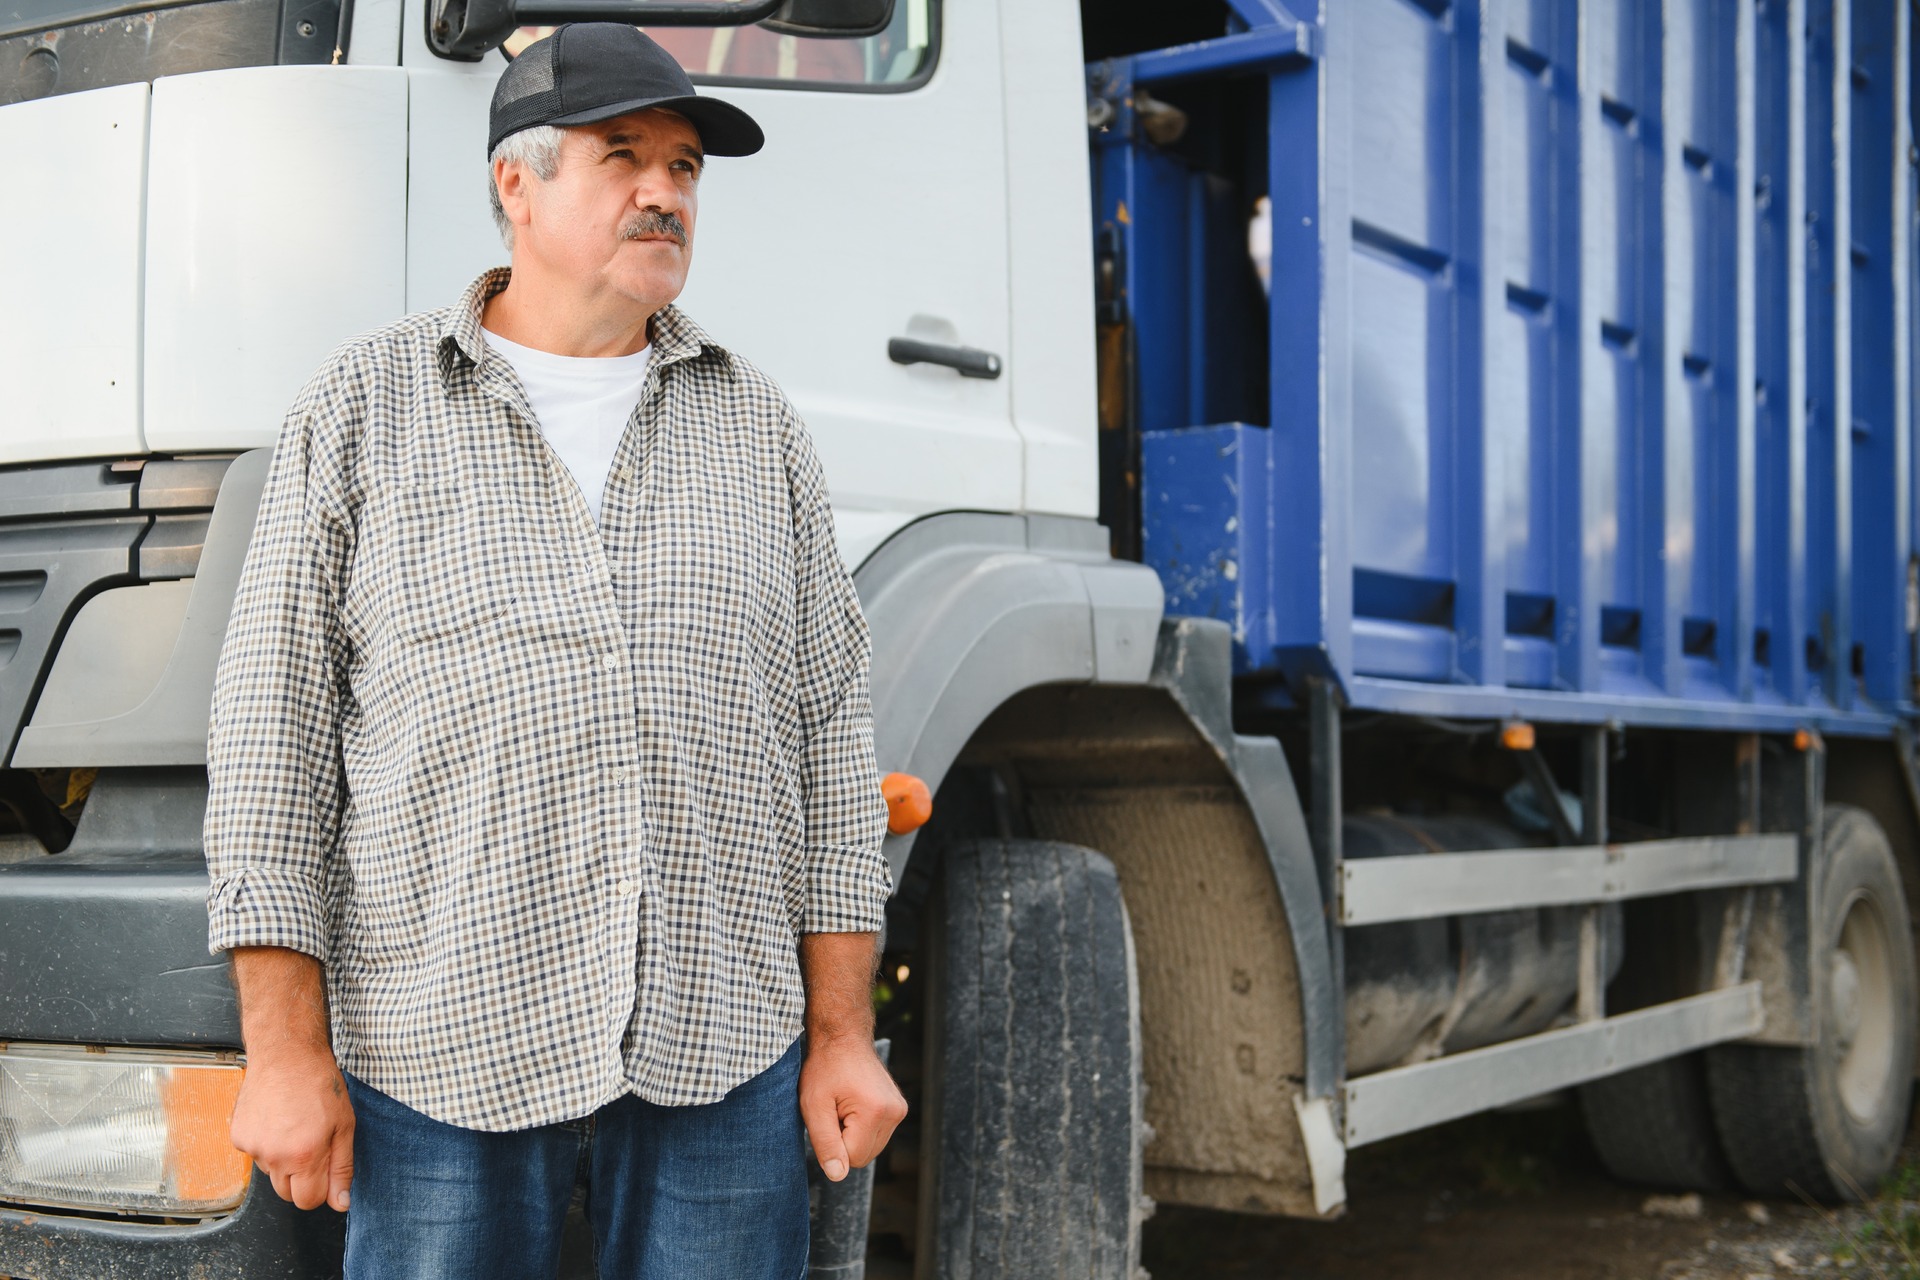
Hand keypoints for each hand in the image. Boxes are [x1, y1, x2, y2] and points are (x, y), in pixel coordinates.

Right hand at [228, 1048, 355, 1211]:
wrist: (286, 1054)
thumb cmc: (319, 1084)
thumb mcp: (345, 1125)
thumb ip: (342, 1168)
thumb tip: (340, 1202)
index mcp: (304, 1155)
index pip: (307, 1202)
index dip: (320, 1191)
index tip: (325, 1174)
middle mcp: (274, 1156)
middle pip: (286, 1193)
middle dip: (302, 1178)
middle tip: (312, 1145)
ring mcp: (252, 1148)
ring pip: (271, 1173)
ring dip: (283, 1160)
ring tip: (294, 1126)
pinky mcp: (238, 1137)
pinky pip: (255, 1155)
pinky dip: (266, 1144)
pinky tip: (276, 1119)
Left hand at [799, 1035, 906, 1181]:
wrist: (843, 1037)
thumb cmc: (825, 1067)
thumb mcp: (814, 1106)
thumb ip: (826, 1143)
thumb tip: (837, 1176)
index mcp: (876, 1112)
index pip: (852, 1159)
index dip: (832, 1144)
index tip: (827, 1116)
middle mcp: (895, 1113)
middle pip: (864, 1156)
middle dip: (844, 1141)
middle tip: (833, 1110)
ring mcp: (900, 1110)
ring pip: (871, 1148)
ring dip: (853, 1135)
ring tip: (842, 1106)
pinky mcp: (899, 1108)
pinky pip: (877, 1136)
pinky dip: (862, 1128)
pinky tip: (853, 1105)